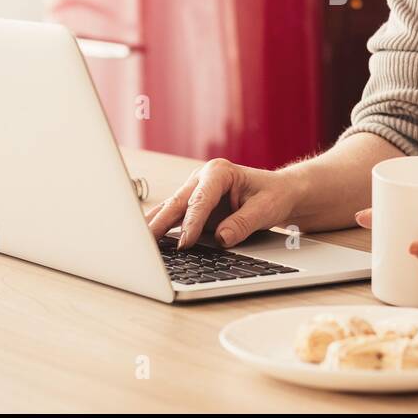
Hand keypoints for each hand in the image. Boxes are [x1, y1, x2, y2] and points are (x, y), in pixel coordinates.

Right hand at [144, 158, 304, 249]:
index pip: (201, 199)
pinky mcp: (192, 207)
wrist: (279, 193)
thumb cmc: (274, 195)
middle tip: (146, 243)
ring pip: (170, 210)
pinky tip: (147, 241)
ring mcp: (194, 192)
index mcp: (219, 171)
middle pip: (177, 203)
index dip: (192, 222)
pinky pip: (173, 218)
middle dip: (161, 223)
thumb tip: (221, 239)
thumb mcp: (266, 209)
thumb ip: (243, 223)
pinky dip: (160, 228)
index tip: (185, 243)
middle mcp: (202, 179)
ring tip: (138, 245)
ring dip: (154, 226)